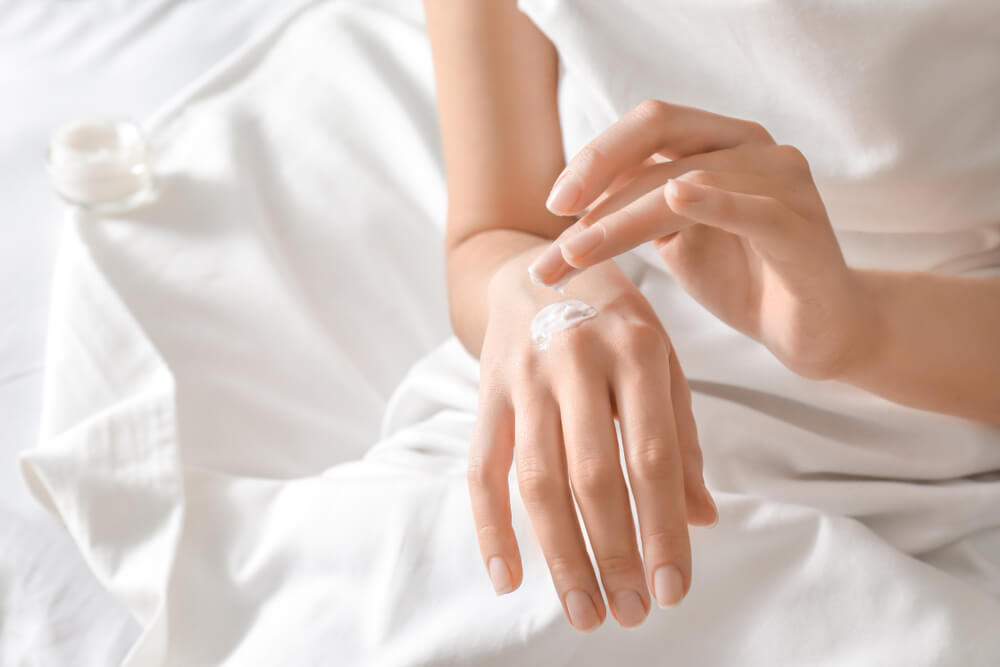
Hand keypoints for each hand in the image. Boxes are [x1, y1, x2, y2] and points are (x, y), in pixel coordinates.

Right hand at [469, 244, 716, 632]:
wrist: (536, 264)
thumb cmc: (613, 318)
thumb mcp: (662, 361)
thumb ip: (681, 435)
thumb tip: (701, 518)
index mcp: (637, 349)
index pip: (653, 457)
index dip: (664, 529)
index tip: (673, 589)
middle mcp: (577, 359)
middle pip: (593, 476)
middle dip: (614, 555)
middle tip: (631, 613)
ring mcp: (525, 375)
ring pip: (538, 480)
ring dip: (561, 555)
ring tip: (585, 611)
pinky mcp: (486, 391)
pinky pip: (481, 468)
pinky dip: (490, 526)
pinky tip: (508, 576)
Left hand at [529, 100, 876, 379]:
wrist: (816, 333)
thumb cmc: (745, 280)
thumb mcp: (678, 239)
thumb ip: (639, 208)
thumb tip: (573, 201)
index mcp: (721, 141)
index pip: (648, 125)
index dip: (595, 156)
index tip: (555, 206)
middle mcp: (753, 146)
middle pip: (661, 132)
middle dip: (596, 176)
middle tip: (554, 225)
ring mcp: (782, 181)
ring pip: (686, 180)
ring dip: (621, 220)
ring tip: (576, 255)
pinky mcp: (801, 227)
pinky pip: (753, 209)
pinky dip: (714, 202)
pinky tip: (675, 201)